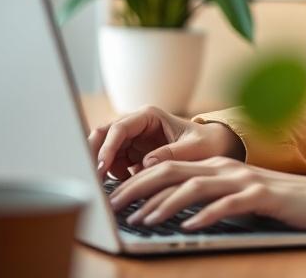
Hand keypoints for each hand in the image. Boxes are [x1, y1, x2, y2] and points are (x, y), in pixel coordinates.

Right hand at [88, 106, 244, 181]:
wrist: (215, 149)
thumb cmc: (208, 143)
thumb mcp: (195, 148)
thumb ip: (172, 154)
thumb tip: (146, 164)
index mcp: (149, 116)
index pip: (120, 128)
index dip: (108, 147)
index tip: (101, 167)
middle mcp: (136, 126)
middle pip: (104, 136)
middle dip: (93, 154)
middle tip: (90, 178)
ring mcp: (132, 140)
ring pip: (104, 150)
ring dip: (101, 167)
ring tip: (102, 188)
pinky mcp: (132, 155)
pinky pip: (114, 164)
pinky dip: (112, 176)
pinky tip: (121, 189)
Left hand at [108, 156, 305, 231]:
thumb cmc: (276, 201)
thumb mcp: (235, 194)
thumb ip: (207, 194)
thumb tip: (168, 208)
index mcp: (215, 164)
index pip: (166, 166)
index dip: (136, 180)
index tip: (110, 197)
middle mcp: (225, 167)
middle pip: (172, 170)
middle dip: (139, 187)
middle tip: (113, 206)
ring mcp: (243, 179)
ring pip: (195, 186)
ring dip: (165, 203)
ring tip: (143, 220)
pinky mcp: (261, 195)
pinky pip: (228, 204)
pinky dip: (206, 214)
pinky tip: (189, 226)